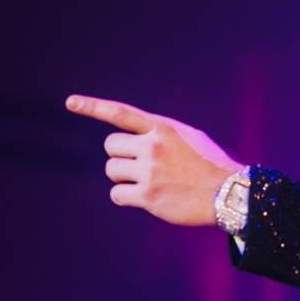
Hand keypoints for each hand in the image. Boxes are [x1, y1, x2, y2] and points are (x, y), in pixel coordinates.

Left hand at [65, 94, 242, 225]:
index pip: (120, 113)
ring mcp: (149, 172)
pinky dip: (126, 196)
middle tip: (140, 166)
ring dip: (124, 177)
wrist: (229, 193)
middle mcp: (153, 146)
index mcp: (163, 128)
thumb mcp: (188, 138)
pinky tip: (146, 198)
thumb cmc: (210, 165)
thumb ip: (160, 135)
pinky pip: (117, 194)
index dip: (92, 106)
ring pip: (112, 170)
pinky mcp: (148, 196)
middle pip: (111, 147)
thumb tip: (133, 141)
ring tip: (149, 182)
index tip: (70, 102)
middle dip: (121, 156)